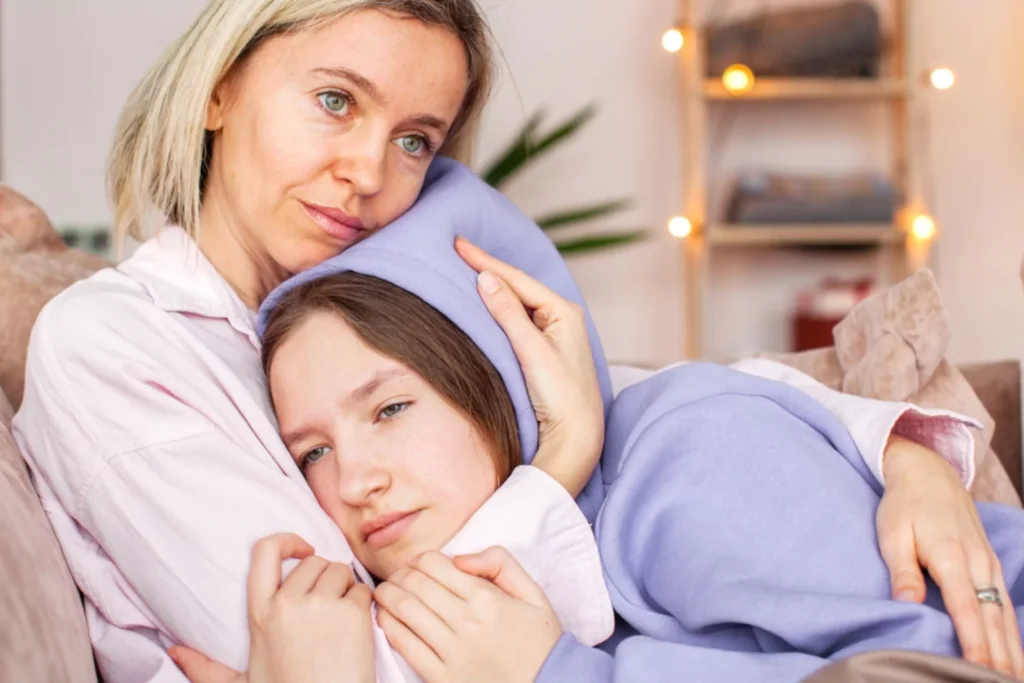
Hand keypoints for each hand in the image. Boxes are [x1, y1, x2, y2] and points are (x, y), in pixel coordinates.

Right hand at [168, 533, 375, 682]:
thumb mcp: (240, 682)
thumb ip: (205, 667)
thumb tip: (173, 653)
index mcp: (260, 613)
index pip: (265, 551)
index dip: (286, 540)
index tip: (303, 549)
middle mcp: (288, 604)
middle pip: (314, 562)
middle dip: (324, 578)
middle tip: (325, 609)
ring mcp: (322, 606)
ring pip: (340, 570)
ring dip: (344, 588)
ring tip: (338, 622)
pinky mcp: (352, 613)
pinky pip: (362, 589)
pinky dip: (363, 604)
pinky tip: (355, 630)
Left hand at [375, 549, 562, 682]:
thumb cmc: (539, 640)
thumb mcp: (532, 592)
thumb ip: (501, 563)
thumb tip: (460, 558)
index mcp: (486, 598)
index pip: (435, 564)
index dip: (420, 559)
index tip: (419, 563)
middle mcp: (466, 622)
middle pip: (415, 584)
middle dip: (401, 574)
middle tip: (398, 576)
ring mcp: (452, 652)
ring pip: (405, 611)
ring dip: (388, 596)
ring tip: (385, 592)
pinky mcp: (442, 678)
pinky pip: (405, 646)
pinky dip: (390, 626)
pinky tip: (386, 618)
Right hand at [456, 236, 603, 495]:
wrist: (576, 440)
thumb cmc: (561, 398)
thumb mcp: (532, 352)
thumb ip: (509, 314)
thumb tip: (485, 278)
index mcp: (564, 312)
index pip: (517, 279)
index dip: (486, 262)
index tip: (458, 245)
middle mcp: (561, 318)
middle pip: (517, 287)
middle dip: (488, 269)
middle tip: (456, 250)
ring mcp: (553, 334)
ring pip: (516, 303)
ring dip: (491, 288)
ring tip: (464, 269)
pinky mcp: (543, 352)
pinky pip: (516, 320)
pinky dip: (497, 309)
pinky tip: (482, 304)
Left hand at [877, 436, 1023, 678]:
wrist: (928, 473)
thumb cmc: (904, 505)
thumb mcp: (893, 534)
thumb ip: (903, 571)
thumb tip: (906, 605)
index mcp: (951, 557)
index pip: (967, 610)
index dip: (974, 643)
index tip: (977, 669)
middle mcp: (978, 564)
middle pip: (994, 620)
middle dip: (1001, 657)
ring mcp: (989, 565)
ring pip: (1006, 616)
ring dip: (1012, 650)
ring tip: (1012, 680)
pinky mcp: (990, 566)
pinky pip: (1006, 606)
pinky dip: (1012, 633)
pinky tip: (1014, 655)